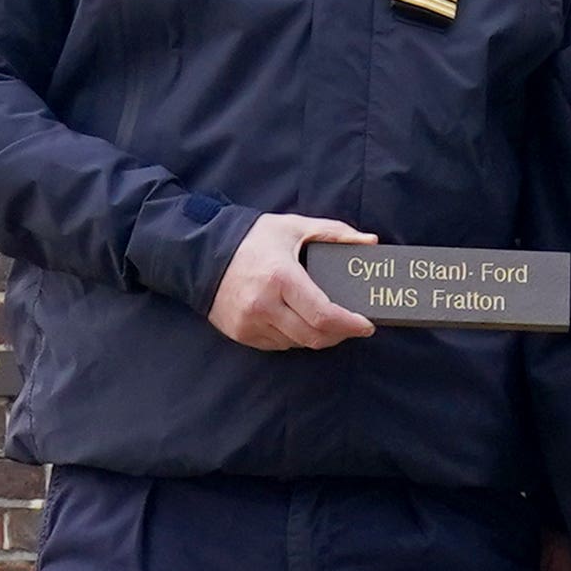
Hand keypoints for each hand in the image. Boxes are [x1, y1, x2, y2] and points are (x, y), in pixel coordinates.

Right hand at [208, 214, 379, 351]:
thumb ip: (334, 232)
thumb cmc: (252, 238)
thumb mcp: (293, 227)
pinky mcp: (241, 333)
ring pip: (297, 343)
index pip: (323, 315)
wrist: (200, 252)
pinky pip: (278, 344)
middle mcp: (263, 305)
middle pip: (313, 336)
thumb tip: (370, 242)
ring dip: (317, 336)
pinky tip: (300, 321)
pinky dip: (295, 337)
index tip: (367, 324)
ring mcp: (250, 323)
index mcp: (281, 278)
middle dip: (340, 334)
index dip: (350, 325)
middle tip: (354, 326)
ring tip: (328, 321)